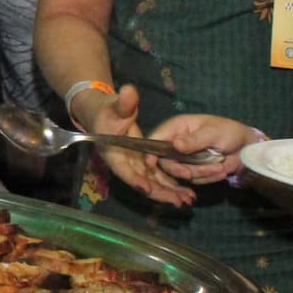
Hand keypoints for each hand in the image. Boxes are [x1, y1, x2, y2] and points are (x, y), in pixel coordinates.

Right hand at [74, 83, 195, 207]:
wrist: (104, 115)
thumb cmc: (108, 110)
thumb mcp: (116, 106)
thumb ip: (124, 102)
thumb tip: (128, 91)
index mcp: (113, 152)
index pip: (123, 169)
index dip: (134, 179)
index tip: (147, 188)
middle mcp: (124, 163)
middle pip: (141, 181)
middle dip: (160, 192)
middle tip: (179, 201)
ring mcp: (134, 165)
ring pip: (152, 182)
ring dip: (168, 192)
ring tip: (188, 200)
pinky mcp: (143, 164)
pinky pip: (157, 177)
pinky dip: (170, 185)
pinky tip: (185, 192)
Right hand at [148, 114, 258, 186]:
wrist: (247, 147)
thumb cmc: (228, 132)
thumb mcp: (213, 133)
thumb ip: (194, 140)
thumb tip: (175, 145)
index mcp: (176, 128)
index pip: (156, 139)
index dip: (150, 152)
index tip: (151, 163)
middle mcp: (176, 143)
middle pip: (166, 161)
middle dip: (181, 169)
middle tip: (191, 173)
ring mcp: (184, 158)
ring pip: (182, 173)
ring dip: (201, 173)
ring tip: (220, 167)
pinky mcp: (193, 170)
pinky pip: (194, 179)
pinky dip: (208, 178)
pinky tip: (221, 170)